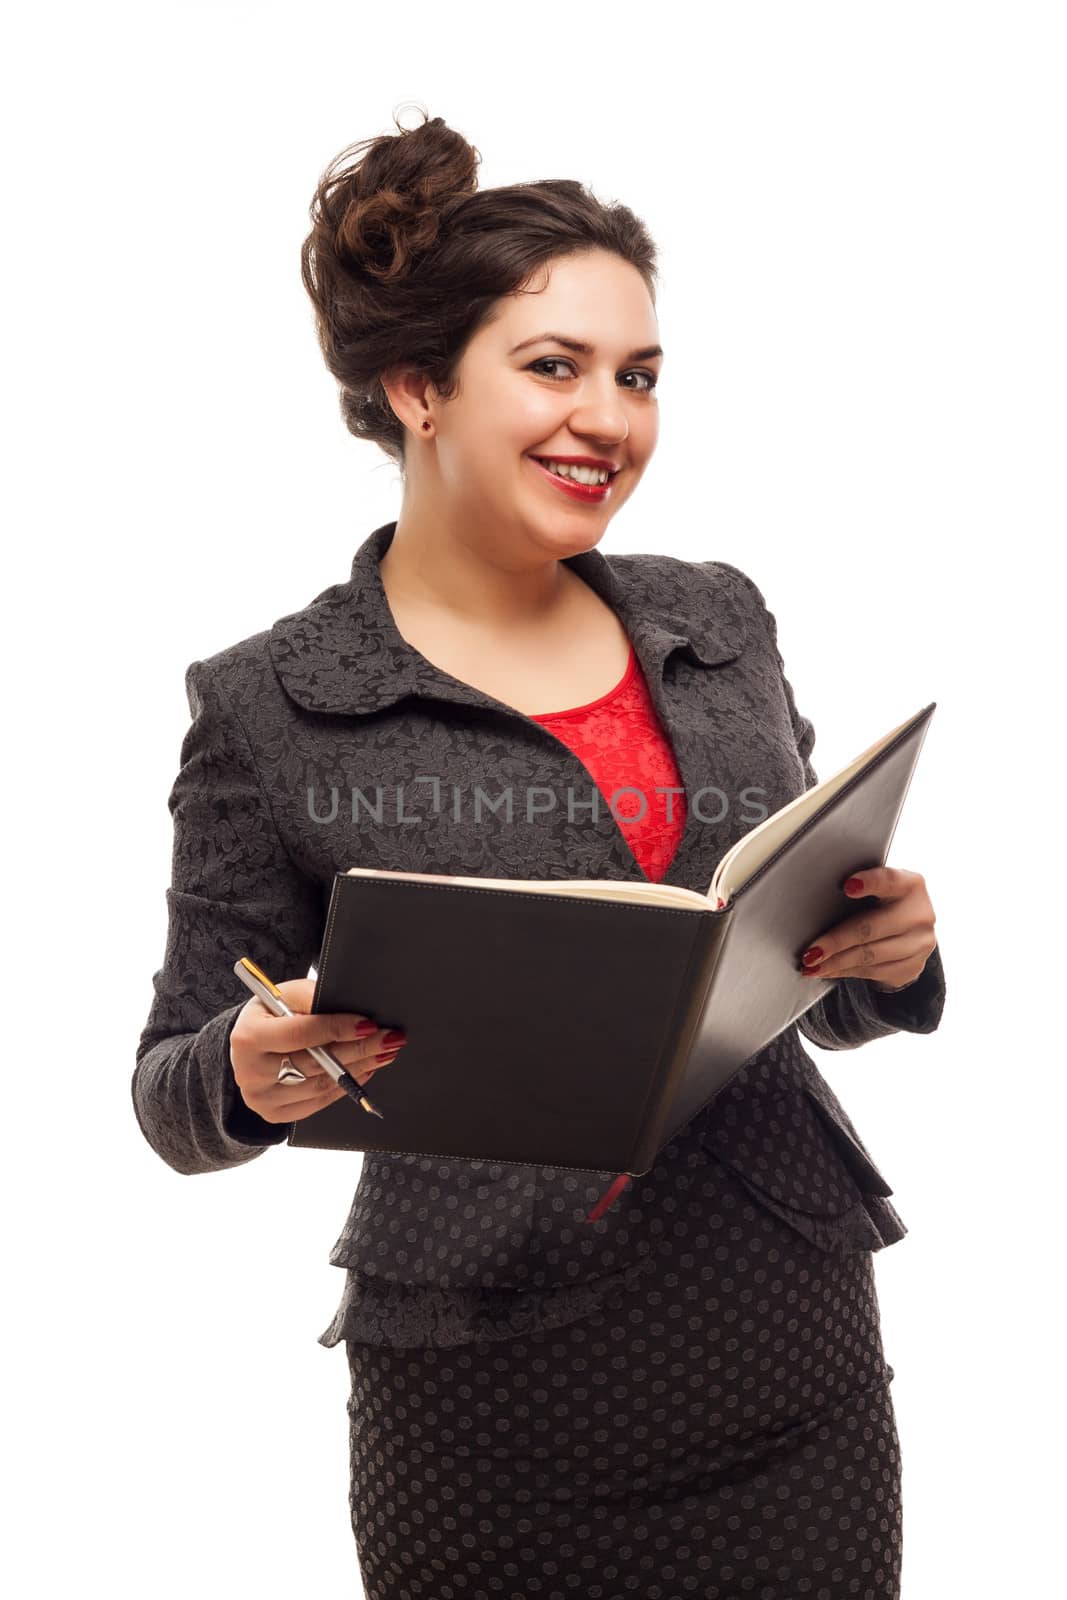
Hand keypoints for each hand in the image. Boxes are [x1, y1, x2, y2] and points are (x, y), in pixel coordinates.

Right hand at [228, 978, 405, 1122]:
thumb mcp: (286, 995)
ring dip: (360, 1068)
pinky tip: (365, 1070)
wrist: (249, 1047)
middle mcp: (250, 1071)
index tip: (369, 1024)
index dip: (338, 1029)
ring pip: (321, 1084)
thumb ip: (313, 999)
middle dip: (359, 1049)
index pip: (301, 1033)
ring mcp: (262, 1098)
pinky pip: (319, 1101)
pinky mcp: (275, 1114)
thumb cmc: (272, 1015)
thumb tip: (352, 1009)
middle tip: (390, 1038)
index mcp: (248, 1036)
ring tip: (384, 1052)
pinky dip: (346, 1087)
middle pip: (315, 1063)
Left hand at [799, 866, 937, 993]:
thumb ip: (857, 889)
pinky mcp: (912, 967)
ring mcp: (919, 944)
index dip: (870, 882)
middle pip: (872, 927)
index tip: (847, 886)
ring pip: (870, 956)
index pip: (890, 881)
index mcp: (910, 885)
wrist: (911, 931)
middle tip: (811, 952)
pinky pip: (872, 972)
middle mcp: (920, 914)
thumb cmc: (883, 903)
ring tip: (811, 965)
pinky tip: (828, 970)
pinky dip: (845, 972)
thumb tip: (815, 899)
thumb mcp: (878, 889)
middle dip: (836, 941)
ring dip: (836, 962)